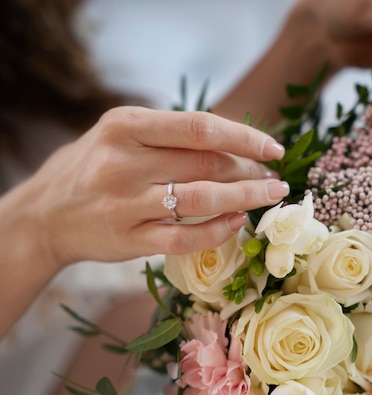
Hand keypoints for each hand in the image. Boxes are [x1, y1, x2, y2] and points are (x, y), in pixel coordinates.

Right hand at [21, 106, 288, 266]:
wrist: (44, 215)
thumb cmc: (94, 166)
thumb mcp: (122, 134)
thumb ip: (170, 134)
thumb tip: (237, 142)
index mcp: (125, 125)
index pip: (200, 127)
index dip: (245, 138)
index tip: (273, 148)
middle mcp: (123, 162)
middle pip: (207, 164)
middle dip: (250, 171)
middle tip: (274, 177)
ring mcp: (125, 203)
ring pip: (202, 199)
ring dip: (246, 198)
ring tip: (271, 195)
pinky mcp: (128, 240)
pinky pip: (185, 237)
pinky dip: (218, 230)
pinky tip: (238, 222)